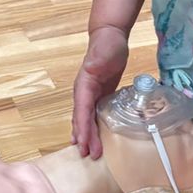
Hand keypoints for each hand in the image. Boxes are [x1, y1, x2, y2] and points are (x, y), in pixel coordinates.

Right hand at [73, 25, 130, 156]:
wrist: (110, 36)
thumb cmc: (106, 45)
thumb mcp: (102, 53)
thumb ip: (97, 63)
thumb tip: (92, 71)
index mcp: (83, 86)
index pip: (82, 112)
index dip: (83, 129)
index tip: (85, 145)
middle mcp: (84, 93)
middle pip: (82, 119)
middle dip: (85, 137)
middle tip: (89, 155)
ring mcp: (91, 94)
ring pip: (85, 119)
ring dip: (86, 135)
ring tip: (87, 151)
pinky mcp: (100, 94)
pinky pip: (94, 114)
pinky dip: (93, 127)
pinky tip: (95, 136)